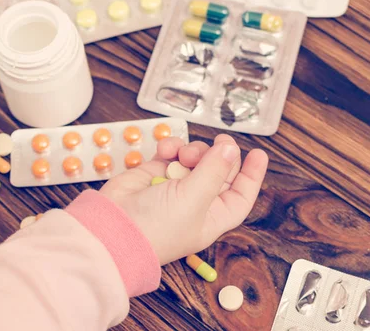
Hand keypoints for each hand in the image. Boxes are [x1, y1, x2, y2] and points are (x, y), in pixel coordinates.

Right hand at [99, 134, 268, 264]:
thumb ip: (214, 171)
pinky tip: (165, 151)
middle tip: (220, 142)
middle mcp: (195, 202)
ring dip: (193, 151)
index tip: (258, 154)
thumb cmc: (156, 227)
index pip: (240, 196)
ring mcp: (174, 187)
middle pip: (219, 172)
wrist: (110, 228)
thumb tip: (232, 149)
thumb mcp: (194, 199)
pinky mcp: (153, 174)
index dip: (251, 177)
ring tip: (184, 154)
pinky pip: (171, 154)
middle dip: (220, 156)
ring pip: (195, 159)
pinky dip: (170, 148)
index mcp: (211, 218)